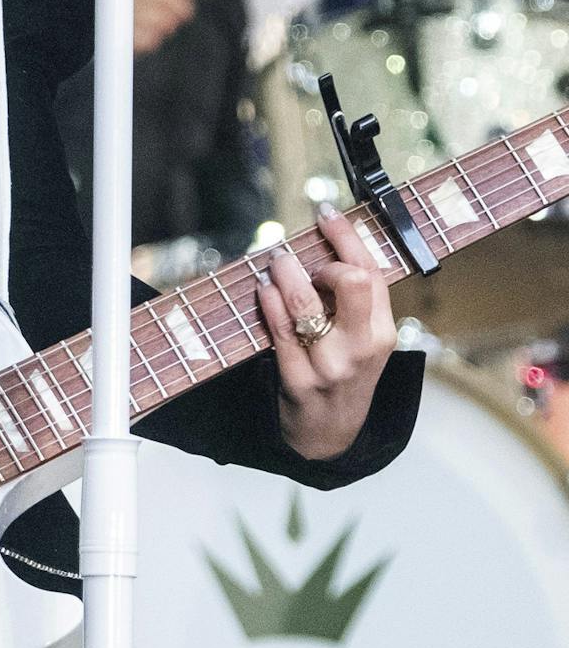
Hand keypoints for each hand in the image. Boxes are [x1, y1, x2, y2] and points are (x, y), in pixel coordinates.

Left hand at [254, 205, 397, 460]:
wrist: (331, 434)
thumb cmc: (346, 374)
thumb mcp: (364, 339)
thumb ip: (354, 298)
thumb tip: (329, 240)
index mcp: (383, 332)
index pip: (370, 271)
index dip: (346, 236)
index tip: (325, 213)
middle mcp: (361, 348)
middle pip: (350, 282)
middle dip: (321, 257)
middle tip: (299, 254)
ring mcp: (329, 365)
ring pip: (304, 302)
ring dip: (285, 272)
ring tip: (275, 262)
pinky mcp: (297, 378)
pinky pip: (279, 328)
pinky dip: (268, 300)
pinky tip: (263, 288)